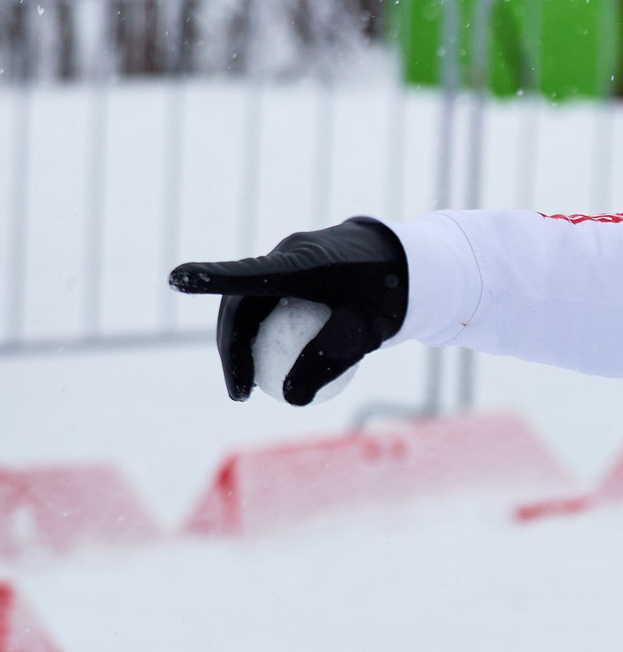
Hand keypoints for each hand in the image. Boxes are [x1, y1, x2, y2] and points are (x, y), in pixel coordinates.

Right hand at [169, 218, 409, 405]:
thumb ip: (327, 364)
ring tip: (247, 388)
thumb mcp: (364, 335)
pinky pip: (270, 304)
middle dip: (230, 348)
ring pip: (251, 304)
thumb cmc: (391, 295)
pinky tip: (269, 370)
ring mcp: (291, 258)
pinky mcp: (297, 269)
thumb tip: (289, 397)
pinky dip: (265, 335)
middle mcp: (290, 253)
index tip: (176, 277)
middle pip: (242, 302)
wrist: (418, 265)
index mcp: (303, 261)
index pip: (248, 272)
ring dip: (244, 344)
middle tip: (239, 393)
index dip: (211, 275)